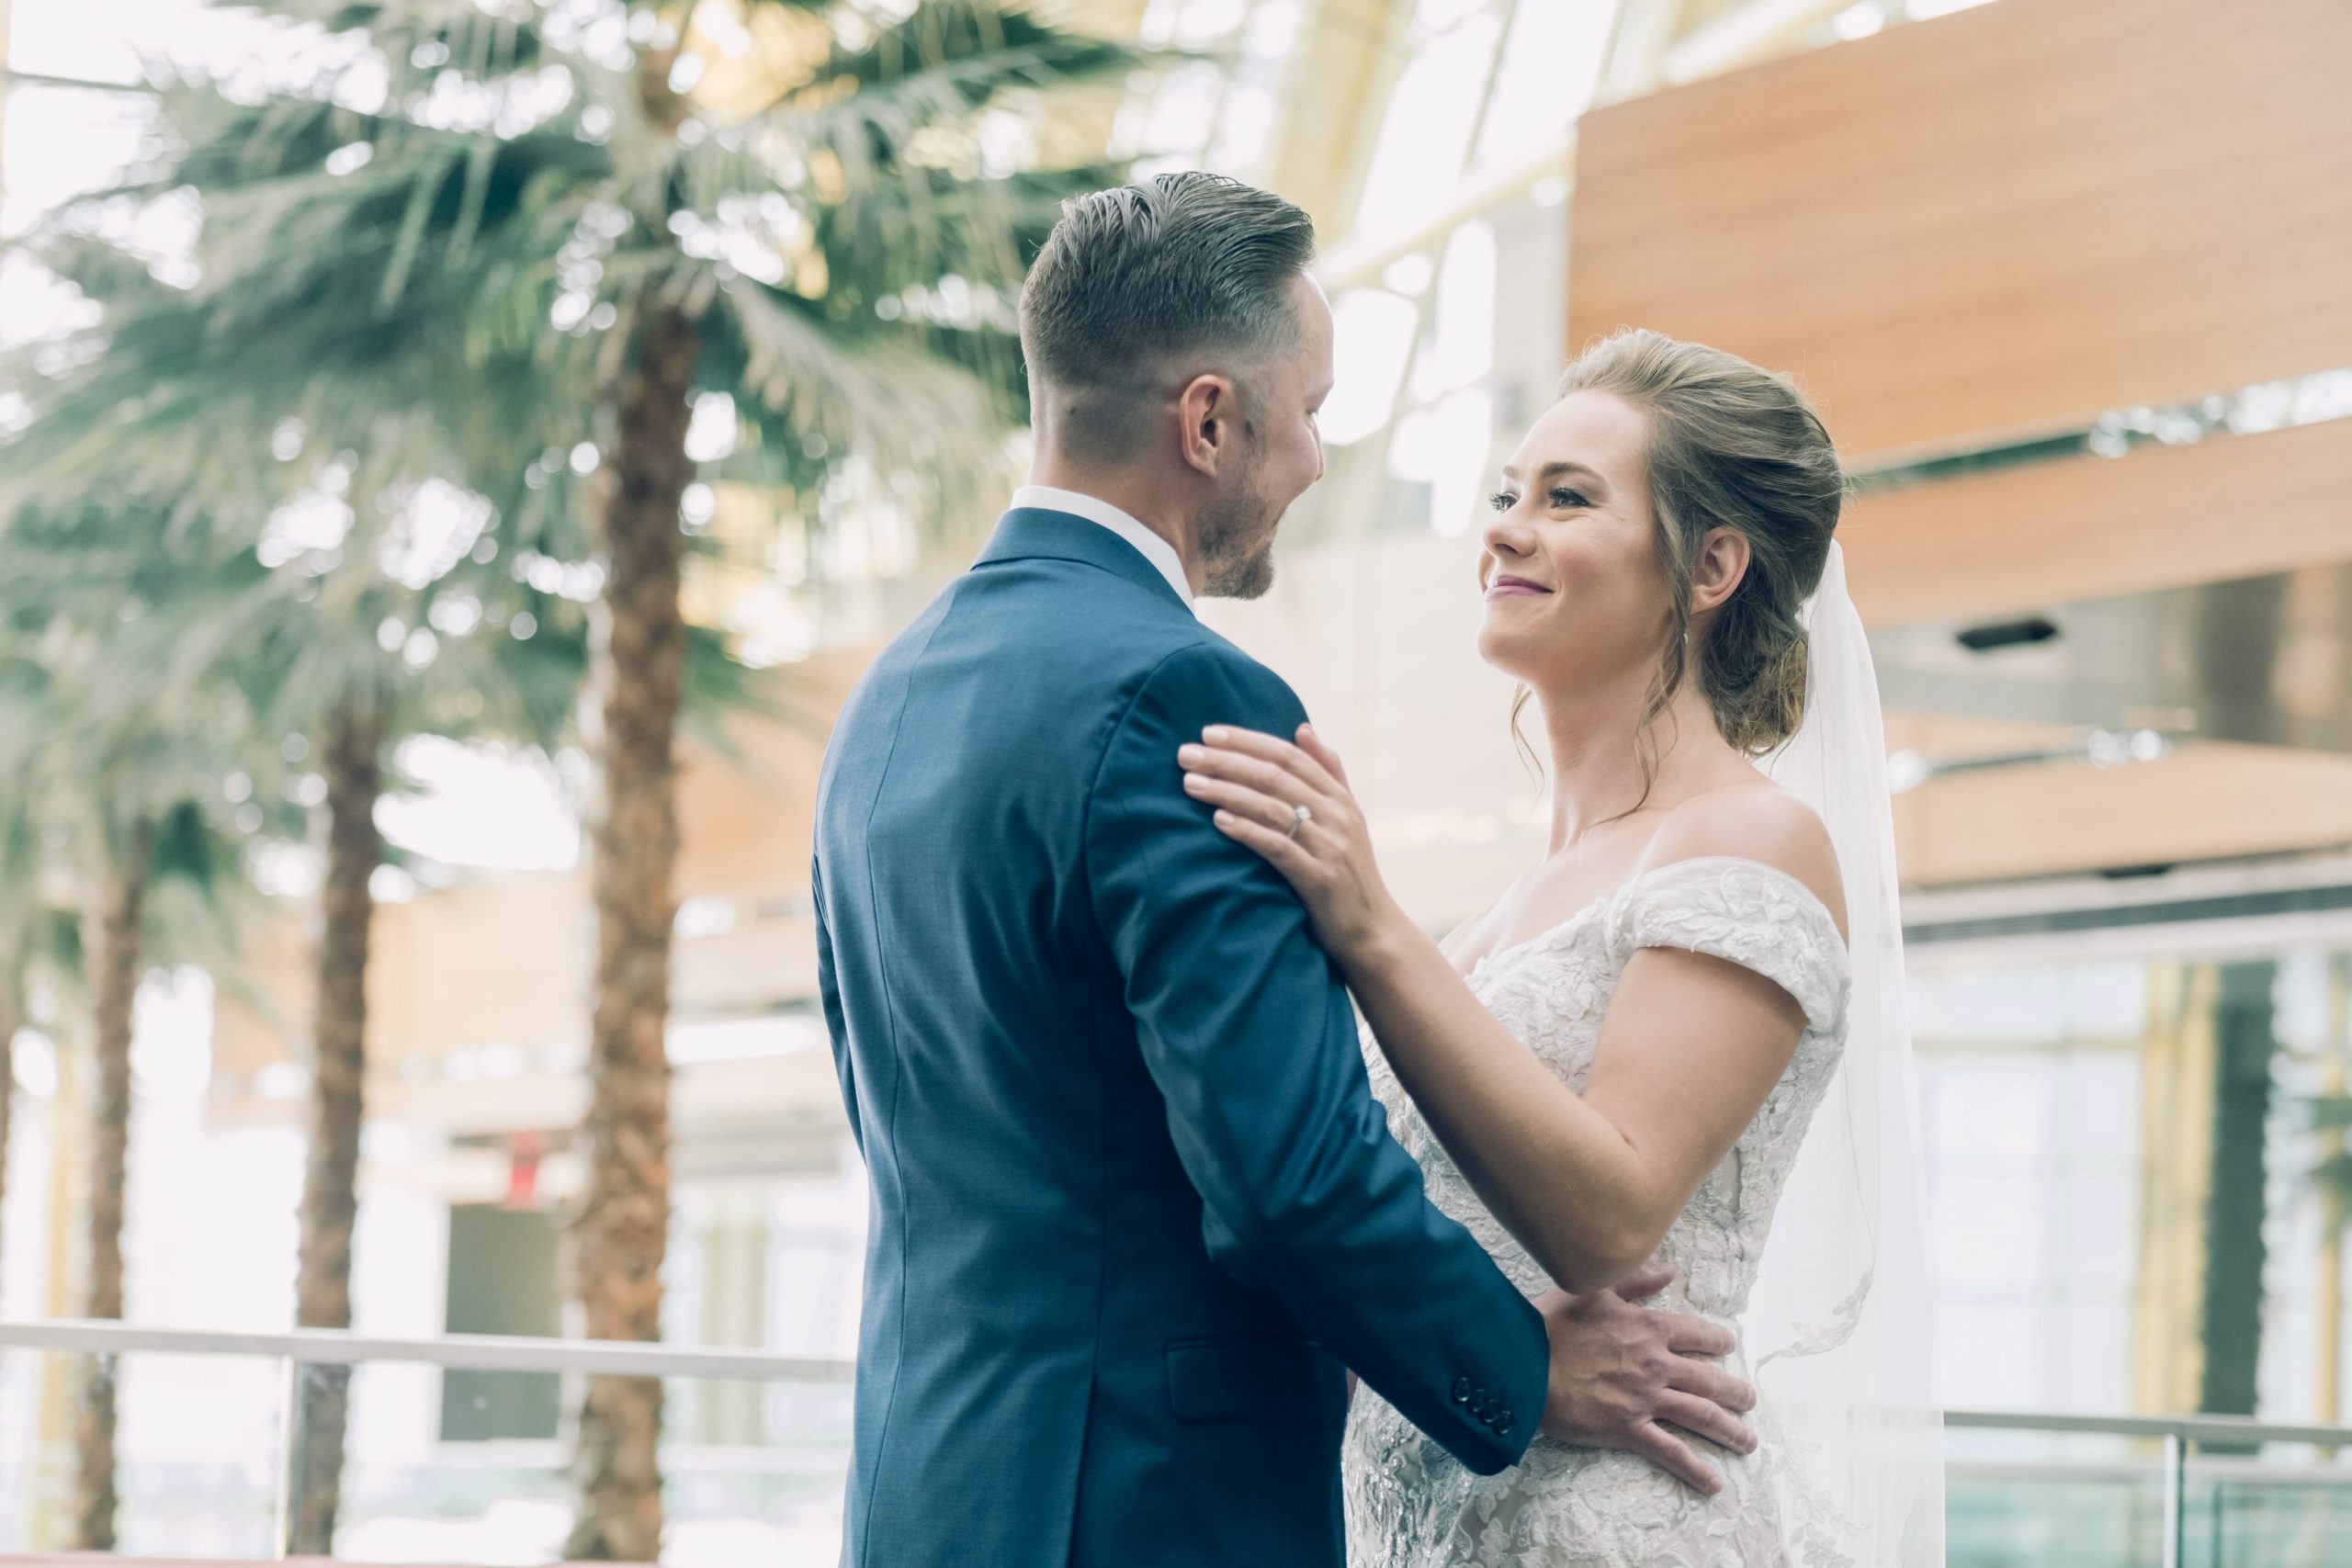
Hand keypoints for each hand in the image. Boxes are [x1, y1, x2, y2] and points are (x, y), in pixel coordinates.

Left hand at [1177, 723, 1402, 966]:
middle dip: (1226, 761)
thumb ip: (1328, 773)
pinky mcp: (1320, 878)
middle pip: (1274, 776)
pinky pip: (1278, 847)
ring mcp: (1330, 846)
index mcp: (1339, 798)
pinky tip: (1219, 821)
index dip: (1247, 740)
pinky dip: (1247, 830)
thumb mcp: (1348, 818)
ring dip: (1227, 792)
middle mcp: (1337, 816)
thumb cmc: (1349, 872)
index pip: (1289, 755)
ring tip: (1190, 784)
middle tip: (1186, 754)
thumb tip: (1303, 728)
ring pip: (1272, 807)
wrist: (1372, 930)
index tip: (1207, 732)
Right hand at [1534, 1266, 1756, 1494]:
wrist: (1524, 1363)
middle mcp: (1656, 1364)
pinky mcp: (1629, 1429)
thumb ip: (1635, 1280)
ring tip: (1747, 1441)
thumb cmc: (1552, 1323)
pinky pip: (1670, 1452)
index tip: (1729, 1346)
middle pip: (1710, 1380)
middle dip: (1735, 1392)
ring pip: (1701, 1416)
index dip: (1718, 1341)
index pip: (1698, 1334)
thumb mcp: (1594, 1289)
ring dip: (1730, 1430)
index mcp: (1649, 1328)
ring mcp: (1646, 1399)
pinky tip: (1715, 1483)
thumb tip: (1669, 1270)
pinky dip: (1696, 1469)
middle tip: (1749, 1400)